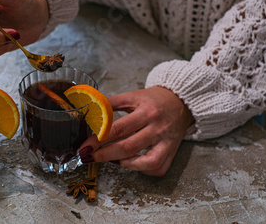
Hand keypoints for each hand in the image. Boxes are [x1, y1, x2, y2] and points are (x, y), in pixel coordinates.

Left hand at [79, 86, 193, 175]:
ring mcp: (166, 142)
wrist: (181, 102)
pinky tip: (131, 163)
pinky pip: (157, 168)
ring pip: (146, 162)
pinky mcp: (172, 152)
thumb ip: (111, 103)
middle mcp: (158, 128)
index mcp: (146, 111)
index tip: (85, 146)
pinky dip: (142, 169)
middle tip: (89, 157)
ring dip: (124, 164)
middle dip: (105, 155)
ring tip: (111, 159)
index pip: (118, 128)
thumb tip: (89, 108)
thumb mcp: (132, 96)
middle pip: (129, 147)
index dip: (99, 139)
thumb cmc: (154, 100)